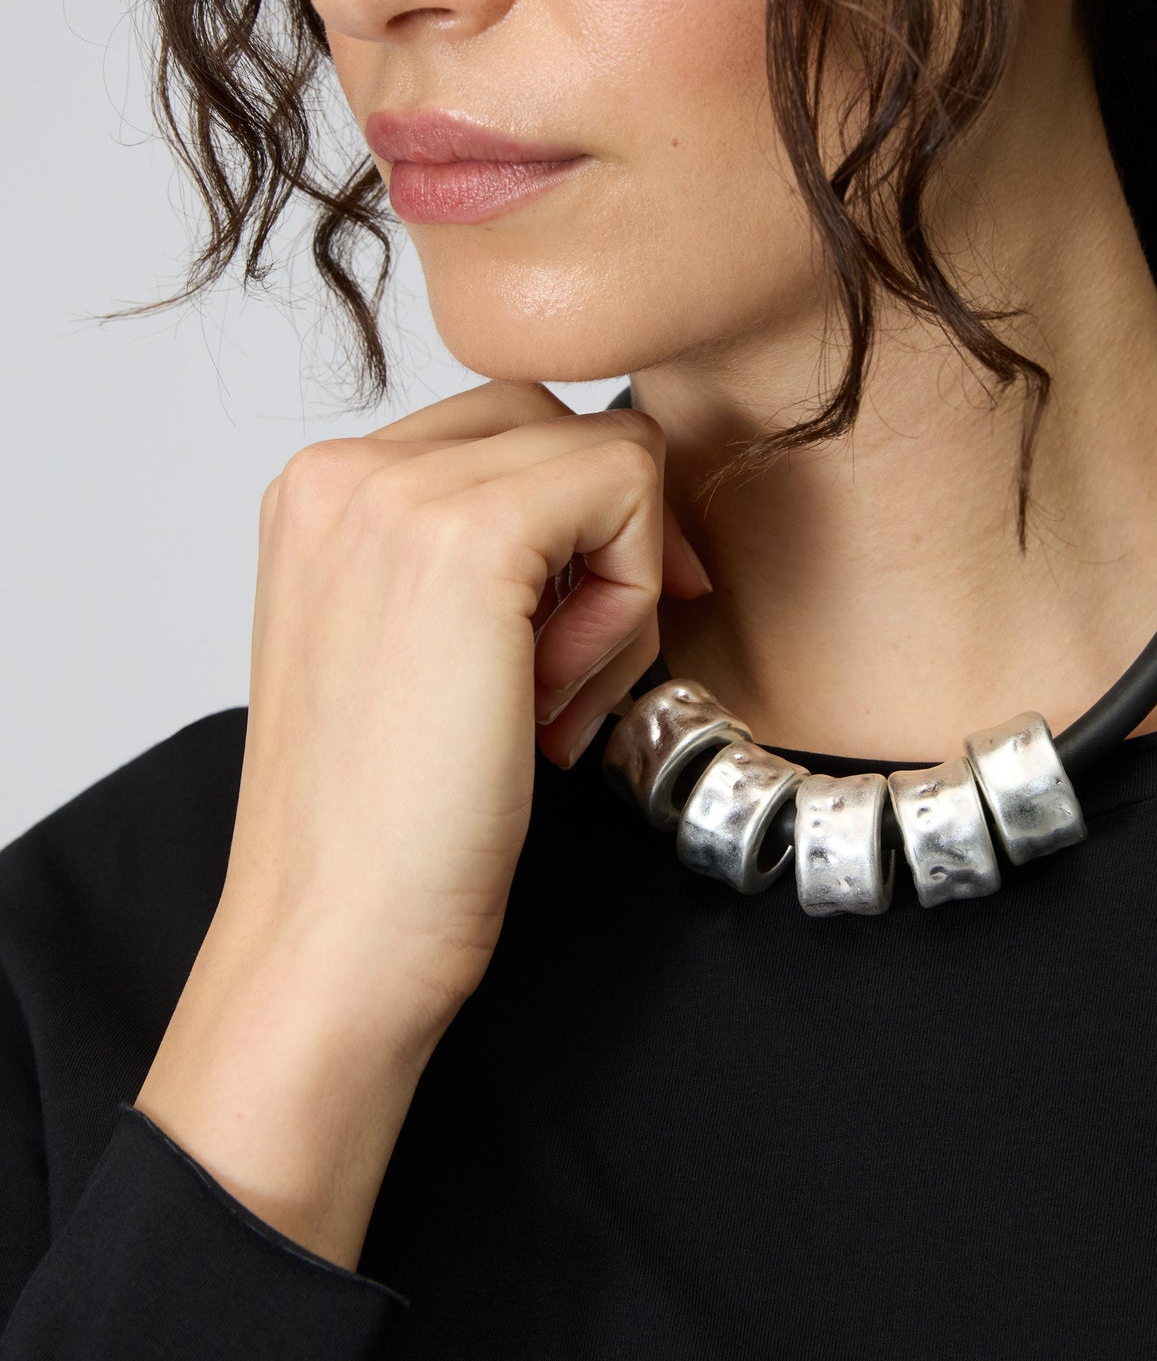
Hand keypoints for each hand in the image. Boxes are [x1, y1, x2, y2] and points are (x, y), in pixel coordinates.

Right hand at [221, 378, 710, 1041]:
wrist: (335, 935)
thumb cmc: (387, 824)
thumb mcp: (419, 641)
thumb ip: (478, 552)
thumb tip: (618, 489)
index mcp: (322, 491)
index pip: (513, 430)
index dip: (574, 532)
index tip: (569, 642)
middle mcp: (342, 468)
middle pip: (565, 425)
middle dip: (607, 543)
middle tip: (574, 672)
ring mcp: (396, 491)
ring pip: (612, 455)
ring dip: (619, 584)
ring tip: (549, 698)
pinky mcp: (466, 534)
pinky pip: (630, 488)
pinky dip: (630, 601)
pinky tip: (557, 698)